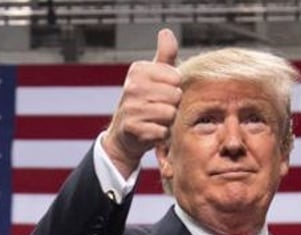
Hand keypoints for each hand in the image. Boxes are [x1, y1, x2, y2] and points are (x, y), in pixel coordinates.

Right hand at [103, 28, 181, 177]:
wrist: (125, 135)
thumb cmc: (145, 103)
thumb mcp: (154, 77)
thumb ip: (164, 56)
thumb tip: (166, 32)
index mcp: (138, 70)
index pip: (176, 78)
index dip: (174, 89)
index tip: (161, 94)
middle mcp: (132, 86)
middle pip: (175, 96)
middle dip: (172, 106)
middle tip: (159, 109)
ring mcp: (131, 107)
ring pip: (170, 114)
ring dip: (167, 121)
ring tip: (155, 120)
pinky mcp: (133, 128)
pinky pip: (162, 131)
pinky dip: (161, 135)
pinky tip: (151, 132)